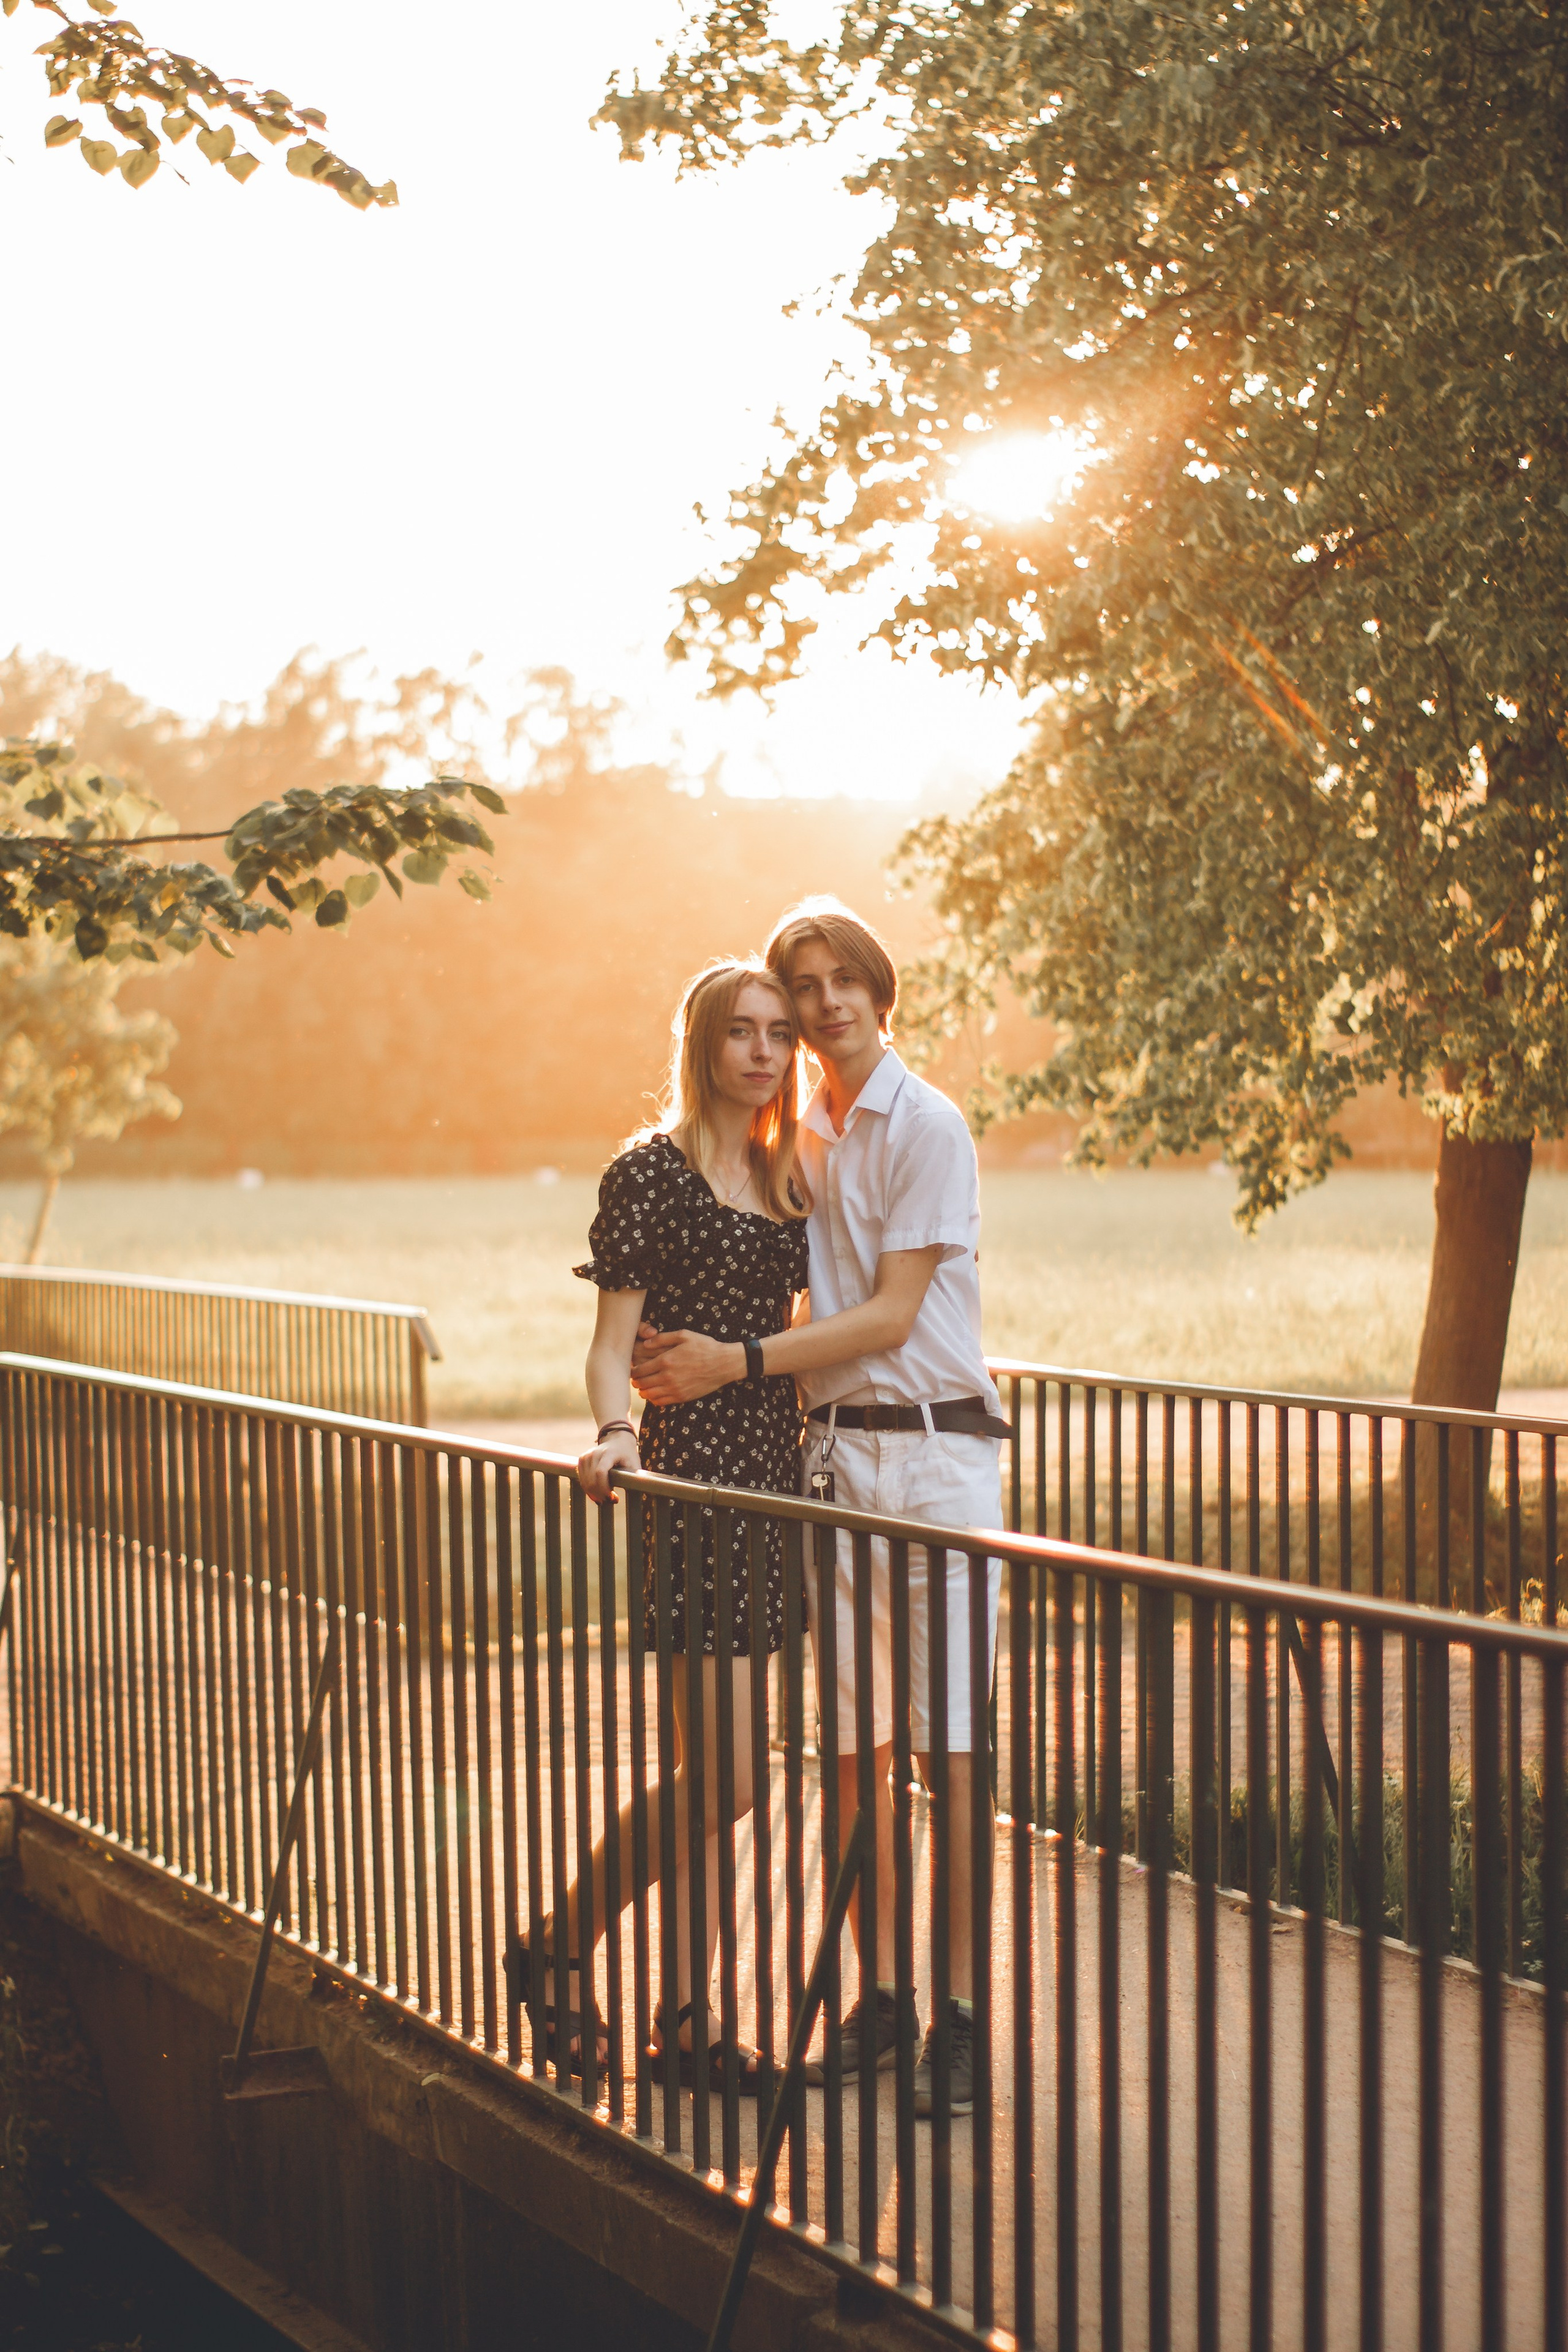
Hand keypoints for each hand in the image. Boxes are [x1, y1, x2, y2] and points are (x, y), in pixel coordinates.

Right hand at [576, 1430, 639, 1502]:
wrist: (617, 1440)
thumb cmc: (628, 1455)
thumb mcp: (634, 1465)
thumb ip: (634, 1478)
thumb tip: (636, 1495)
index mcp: (609, 1453)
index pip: (600, 1472)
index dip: (604, 1488)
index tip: (612, 1498)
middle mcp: (595, 1453)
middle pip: (592, 1480)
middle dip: (601, 1494)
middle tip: (612, 1500)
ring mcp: (586, 1456)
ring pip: (585, 1482)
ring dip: (595, 1494)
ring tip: (607, 1497)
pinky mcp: (582, 1459)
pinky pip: (582, 1480)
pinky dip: (589, 1489)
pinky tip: (599, 1492)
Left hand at [631, 1328, 745, 1405]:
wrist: (724, 1364)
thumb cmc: (705, 1346)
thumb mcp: (684, 1335)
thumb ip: (662, 1338)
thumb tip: (645, 1343)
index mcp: (666, 1360)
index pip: (639, 1370)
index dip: (634, 1370)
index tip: (634, 1369)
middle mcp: (668, 1376)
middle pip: (642, 1383)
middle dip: (636, 1381)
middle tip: (636, 1378)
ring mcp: (675, 1389)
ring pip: (649, 1394)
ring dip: (643, 1391)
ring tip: (644, 1387)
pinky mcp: (682, 1397)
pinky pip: (661, 1402)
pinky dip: (654, 1399)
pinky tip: (656, 1394)